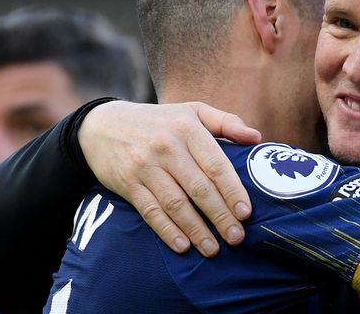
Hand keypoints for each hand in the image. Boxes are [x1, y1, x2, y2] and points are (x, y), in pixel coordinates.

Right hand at [78, 100, 260, 256]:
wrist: (103, 125)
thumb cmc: (159, 121)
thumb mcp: (192, 111)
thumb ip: (226, 122)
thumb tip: (256, 138)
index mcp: (188, 128)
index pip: (216, 165)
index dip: (233, 191)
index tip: (246, 213)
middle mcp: (167, 147)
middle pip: (199, 188)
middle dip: (220, 216)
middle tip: (236, 237)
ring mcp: (145, 166)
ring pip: (176, 203)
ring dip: (196, 229)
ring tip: (213, 248)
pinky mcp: (128, 183)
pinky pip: (150, 211)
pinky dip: (167, 230)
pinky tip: (182, 246)